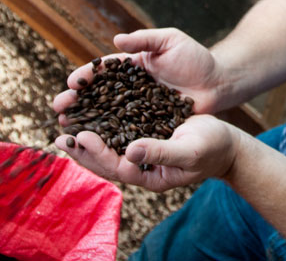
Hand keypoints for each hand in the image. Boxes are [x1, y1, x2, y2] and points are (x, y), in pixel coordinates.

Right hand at [52, 28, 221, 122]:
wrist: (219, 83)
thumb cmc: (196, 58)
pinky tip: (93, 144)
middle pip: (98, 94)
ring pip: (105, 115)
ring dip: (85, 120)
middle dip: (77, 101)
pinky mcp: (149, 125)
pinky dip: (107, 136)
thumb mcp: (171, 41)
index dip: (86, 76)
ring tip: (65, 126)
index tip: (72, 83)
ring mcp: (138, 108)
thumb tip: (117, 40)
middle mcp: (130, 88)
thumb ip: (145, 39)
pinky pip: (125, 131)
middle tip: (58, 108)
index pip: (103, 71)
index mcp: (132, 66)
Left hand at [55, 114, 239, 191]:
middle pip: (105, 161)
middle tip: (59, 137)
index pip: (116, 167)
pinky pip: (117, 132)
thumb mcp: (190, 150)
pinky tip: (90, 111)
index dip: (97, 153)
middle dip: (82, 149)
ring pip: (108, 147)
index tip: (81, 136)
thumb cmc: (212, 147)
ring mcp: (141, 151)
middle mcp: (141, 165)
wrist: (226, 141)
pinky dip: (102, 122)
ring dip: (87, 136)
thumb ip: (162, 152)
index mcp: (150, 174)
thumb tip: (131, 152)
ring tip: (66, 126)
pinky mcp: (144, 135)